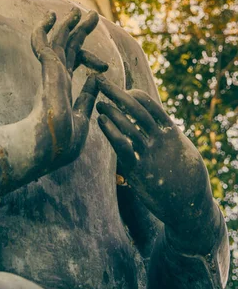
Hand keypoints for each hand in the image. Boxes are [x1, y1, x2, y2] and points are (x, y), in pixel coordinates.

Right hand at [31, 7, 106, 169]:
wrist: (53, 147)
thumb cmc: (64, 142)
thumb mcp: (83, 116)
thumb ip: (87, 96)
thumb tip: (95, 79)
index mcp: (62, 88)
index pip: (74, 63)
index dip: (89, 59)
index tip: (104, 67)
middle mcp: (55, 76)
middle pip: (68, 45)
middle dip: (79, 30)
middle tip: (90, 15)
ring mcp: (51, 72)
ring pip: (58, 40)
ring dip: (68, 24)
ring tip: (78, 11)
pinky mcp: (48, 68)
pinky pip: (41, 43)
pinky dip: (42, 29)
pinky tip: (52, 16)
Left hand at [96, 77, 215, 250]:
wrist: (190, 207)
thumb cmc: (187, 177)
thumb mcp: (183, 150)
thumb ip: (169, 135)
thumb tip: (159, 122)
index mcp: (171, 132)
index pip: (151, 105)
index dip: (134, 95)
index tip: (123, 89)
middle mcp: (160, 140)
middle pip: (136, 109)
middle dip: (117, 94)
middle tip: (101, 82)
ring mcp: (150, 154)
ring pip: (127, 125)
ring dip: (111, 111)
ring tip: (98, 102)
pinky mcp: (139, 171)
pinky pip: (122, 146)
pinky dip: (110, 131)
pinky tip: (101, 121)